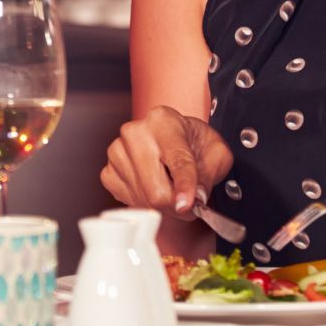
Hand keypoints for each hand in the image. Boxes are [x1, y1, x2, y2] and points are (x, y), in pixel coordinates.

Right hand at [100, 106, 233, 219]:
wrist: (175, 139)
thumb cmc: (193, 143)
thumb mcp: (216, 153)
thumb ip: (211, 173)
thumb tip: (197, 196)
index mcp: (164, 121)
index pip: (176, 160)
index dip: (184, 186)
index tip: (186, 204)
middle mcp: (136, 133)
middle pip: (156, 189)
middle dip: (177, 203)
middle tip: (187, 200)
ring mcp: (117, 152)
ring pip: (144, 199)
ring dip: (162, 203)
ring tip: (169, 184)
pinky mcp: (109, 171)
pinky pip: (129, 200)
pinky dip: (145, 201)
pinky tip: (153, 185)